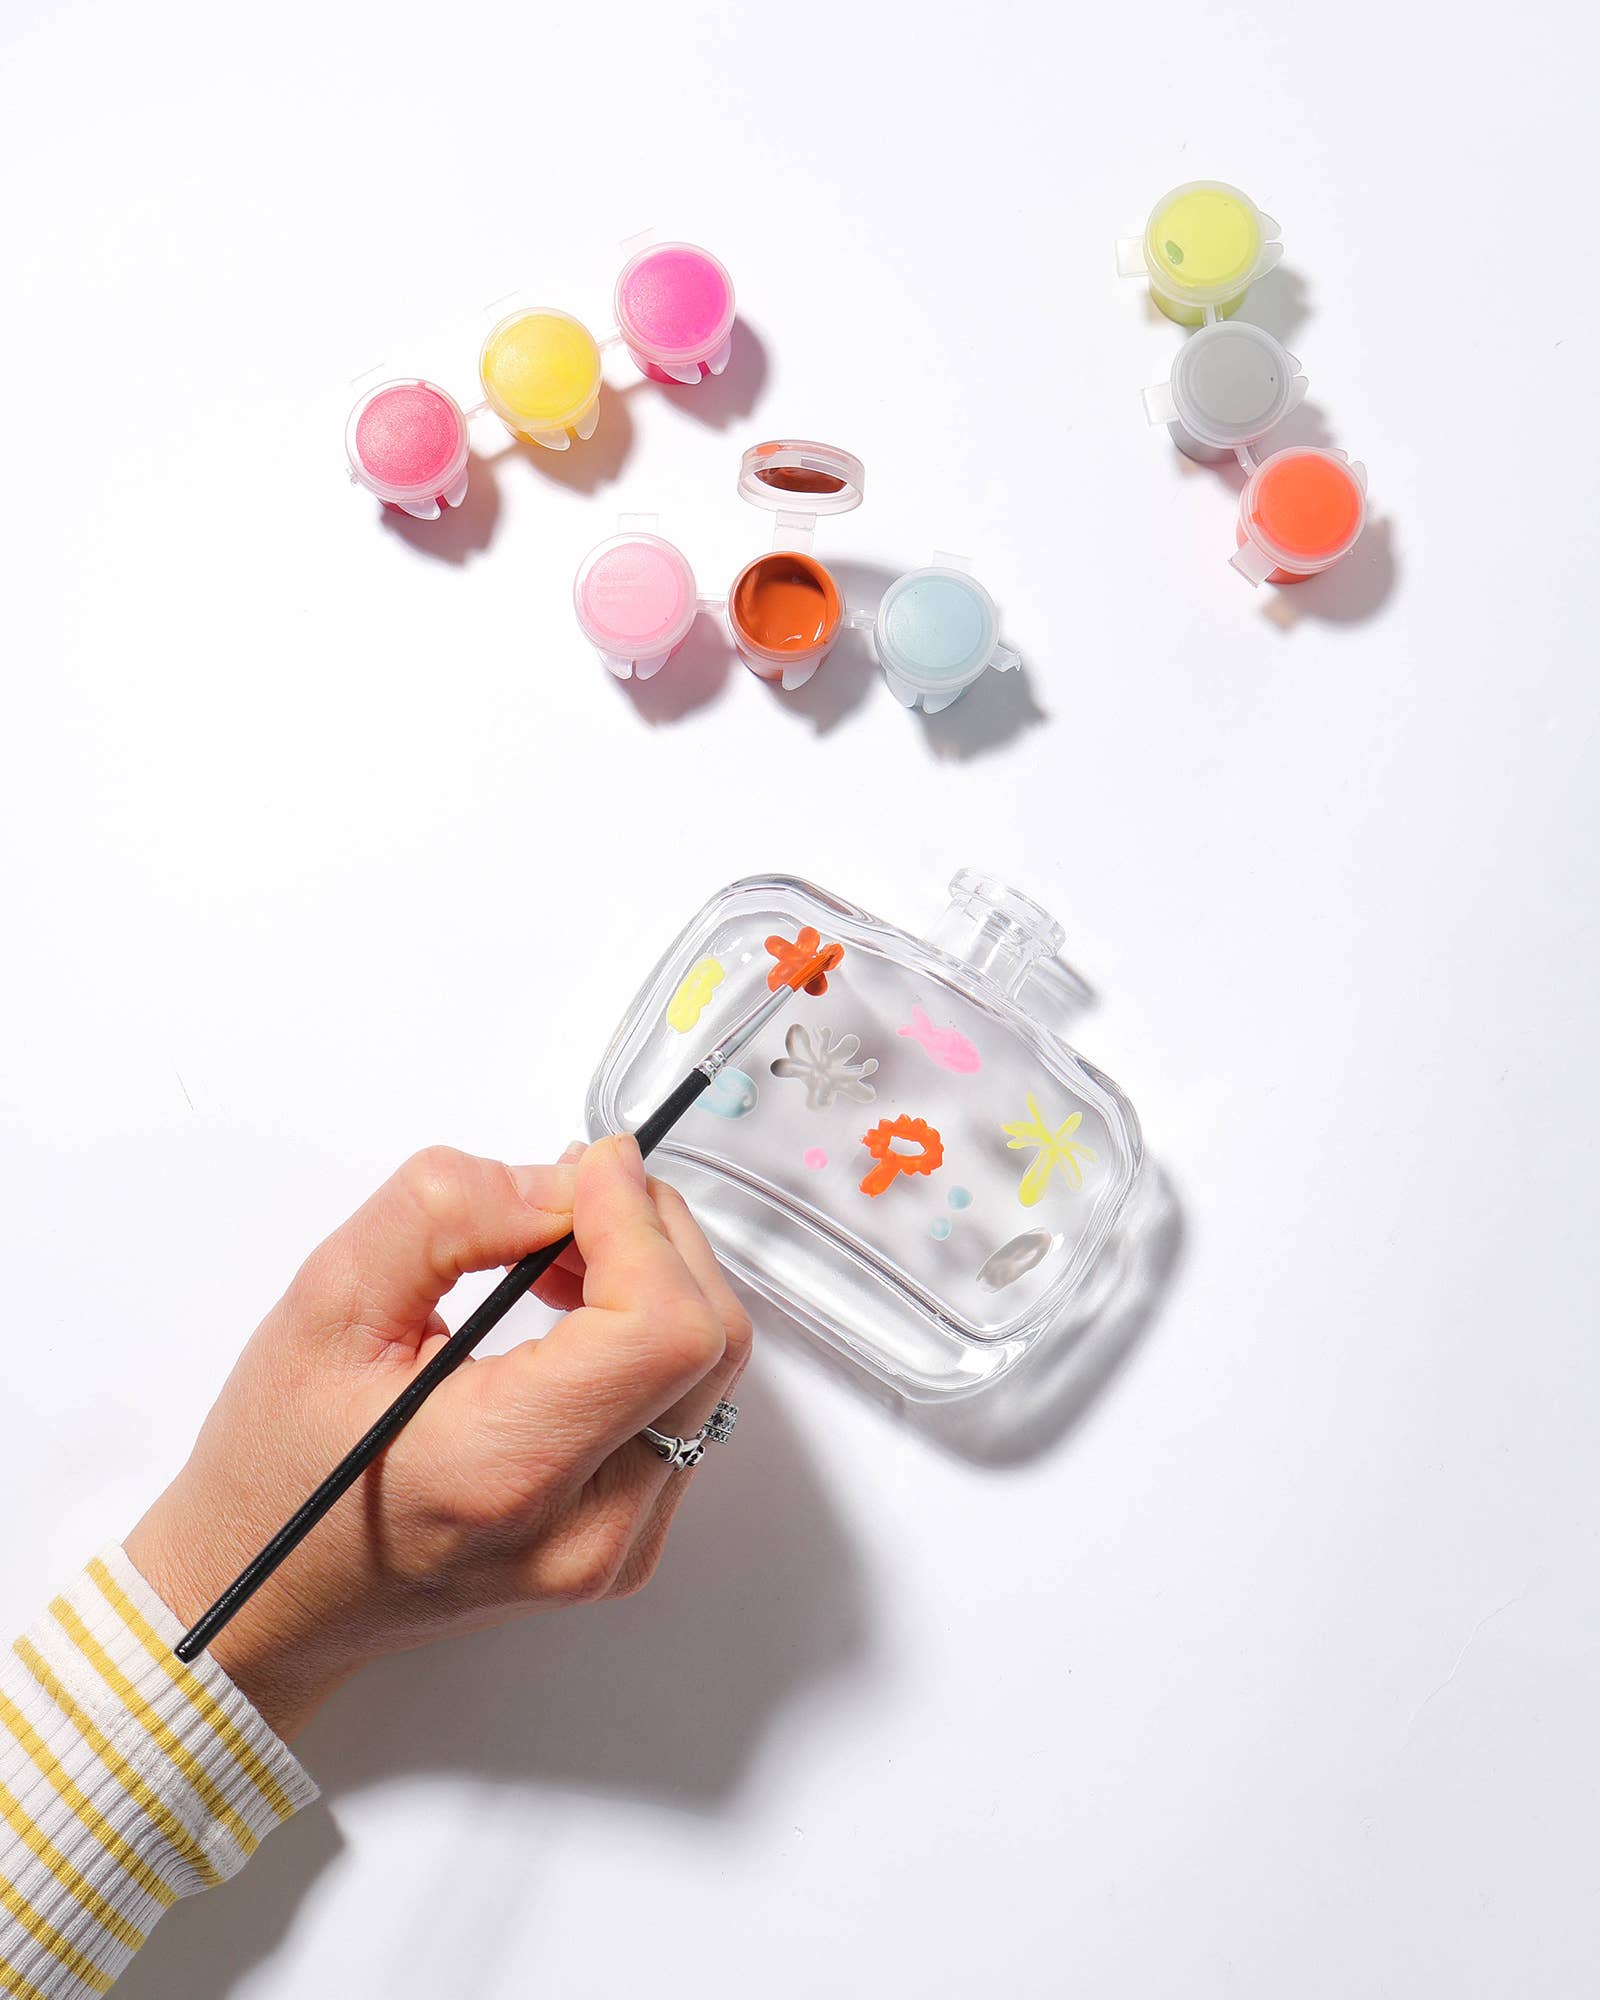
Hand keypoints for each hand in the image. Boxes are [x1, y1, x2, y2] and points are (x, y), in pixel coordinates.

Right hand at [125, 1138, 750, 1739]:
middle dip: (652, 1236)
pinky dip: (649, 1334)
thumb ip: (444, 1215)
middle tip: (566, 1196)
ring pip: (708, 1370)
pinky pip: (687, 1407)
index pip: (660, 1330)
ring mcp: (619, 1547)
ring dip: (654, 1280)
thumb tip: (562, 1183)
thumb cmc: (280, 1470)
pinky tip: (574, 1313)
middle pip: (705, 1341)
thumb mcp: (326, 1305)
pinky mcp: (631, 1541)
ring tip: (557, 1254)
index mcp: (504, 1471)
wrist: (271, 1602)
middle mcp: (586, 1530)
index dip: (640, 1224)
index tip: (587, 1169)